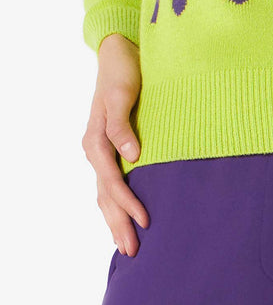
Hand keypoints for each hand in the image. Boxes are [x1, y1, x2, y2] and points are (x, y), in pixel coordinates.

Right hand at [81, 33, 148, 256]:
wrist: (119, 53)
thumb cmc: (123, 71)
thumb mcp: (121, 93)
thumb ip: (121, 125)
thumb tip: (131, 156)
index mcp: (96, 141)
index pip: (112, 182)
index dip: (127, 203)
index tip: (145, 221)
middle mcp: (96, 149)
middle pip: (105, 195)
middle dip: (118, 223)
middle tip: (133, 251)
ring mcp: (102, 150)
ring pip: (105, 193)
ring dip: (114, 219)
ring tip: (127, 245)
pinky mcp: (111, 146)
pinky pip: (110, 182)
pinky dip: (115, 203)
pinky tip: (122, 215)